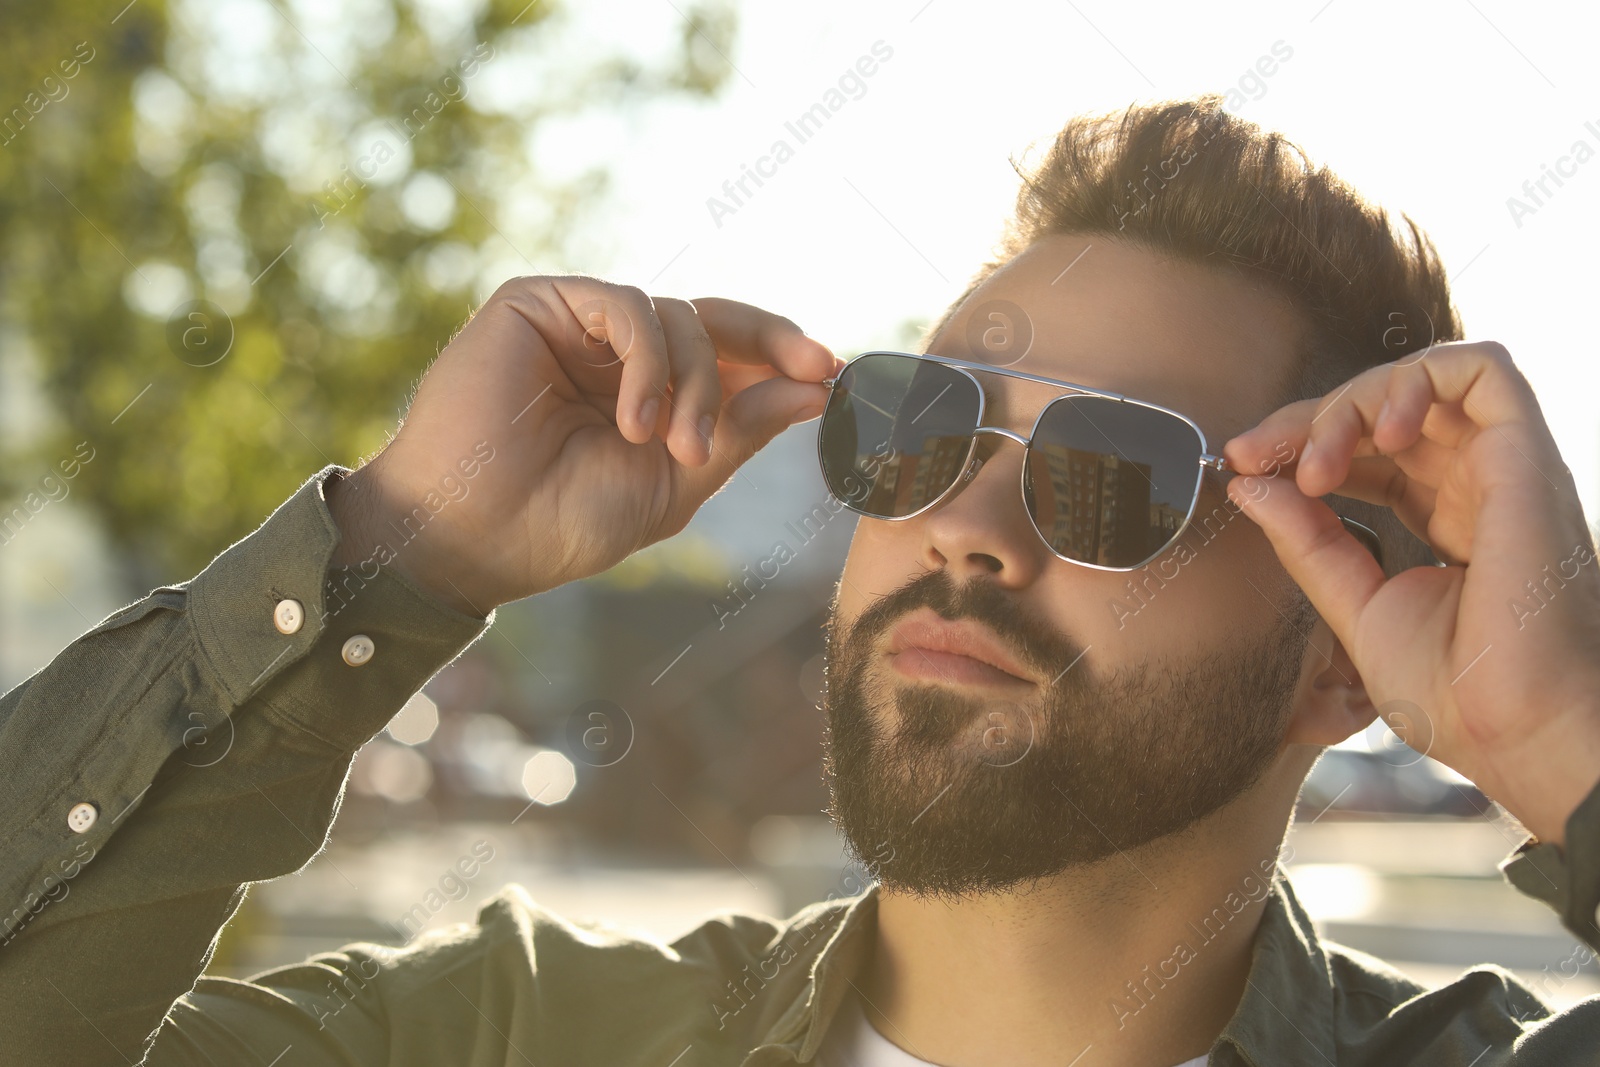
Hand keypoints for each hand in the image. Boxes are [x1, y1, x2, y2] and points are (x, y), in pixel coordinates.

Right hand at [326, 275, 840, 614]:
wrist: (474, 536)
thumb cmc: (563, 521)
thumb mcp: (676, 482)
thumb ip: (739, 431)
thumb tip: (815, 388)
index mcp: (647, 393)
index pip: (726, 352)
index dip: (780, 353)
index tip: (834, 372)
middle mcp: (615, 353)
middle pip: (713, 318)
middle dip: (771, 342)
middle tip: (813, 371)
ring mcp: (577, 325)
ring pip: (677, 315)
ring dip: (696, 382)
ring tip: (675, 448)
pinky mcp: (538, 303)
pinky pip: (627, 305)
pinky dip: (649, 360)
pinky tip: (635, 419)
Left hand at [1223, 341, 1599, 845]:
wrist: (1513, 729)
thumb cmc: (1453, 692)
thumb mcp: (1355, 605)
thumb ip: (1306, 541)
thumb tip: (1249, 483)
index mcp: (1446, 518)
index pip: (1368, 451)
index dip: (1302, 444)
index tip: (1241, 465)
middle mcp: (1477, 485)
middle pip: (1385, 410)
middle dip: (1306, 419)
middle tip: (1252, 455)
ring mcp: (1503, 468)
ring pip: (1422, 380)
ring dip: (1351, 402)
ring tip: (1317, 464)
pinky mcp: (1526, 456)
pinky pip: (1481, 368)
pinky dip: (1416, 379)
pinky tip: (1378, 433)